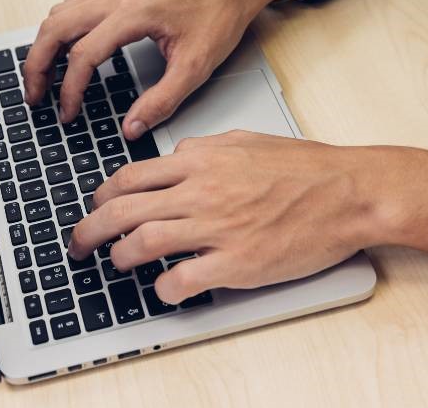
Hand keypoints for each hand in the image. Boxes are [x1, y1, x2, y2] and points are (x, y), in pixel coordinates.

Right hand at [23, 0, 296, 138]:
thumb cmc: (218, 15)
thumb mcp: (196, 67)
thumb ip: (162, 101)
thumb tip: (133, 127)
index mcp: (133, 14)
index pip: (84, 55)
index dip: (70, 89)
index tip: (68, 113)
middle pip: (55, 28)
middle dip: (37, 65)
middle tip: (35, 96)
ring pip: (58, 14)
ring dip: (44, 45)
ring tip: (43, 78)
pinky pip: (73, 6)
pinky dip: (58, 29)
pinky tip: (63, 50)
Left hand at [68, 131, 427, 303]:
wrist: (349, 192)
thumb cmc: (305, 167)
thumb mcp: (245, 140)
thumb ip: (204, 149)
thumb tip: (174, 158)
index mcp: (201, 159)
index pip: (131, 176)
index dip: (103, 196)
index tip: (96, 208)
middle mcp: (201, 191)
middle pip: (123, 209)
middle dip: (90, 229)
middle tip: (79, 244)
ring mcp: (216, 227)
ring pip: (143, 242)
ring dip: (120, 256)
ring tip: (116, 263)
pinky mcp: (236, 263)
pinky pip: (182, 279)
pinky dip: (164, 288)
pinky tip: (164, 288)